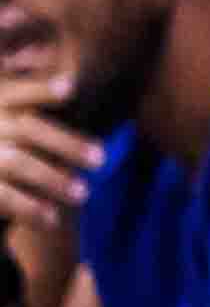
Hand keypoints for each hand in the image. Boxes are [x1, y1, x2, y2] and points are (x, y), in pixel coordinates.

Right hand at [0, 77, 101, 231]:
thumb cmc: (8, 138)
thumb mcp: (13, 116)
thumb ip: (37, 104)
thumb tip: (78, 90)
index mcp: (0, 104)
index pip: (20, 93)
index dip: (41, 90)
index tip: (69, 87)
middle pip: (30, 130)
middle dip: (67, 144)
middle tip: (102, 160)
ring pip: (19, 164)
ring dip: (53, 179)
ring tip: (83, 194)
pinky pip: (5, 197)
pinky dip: (29, 209)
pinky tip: (53, 220)